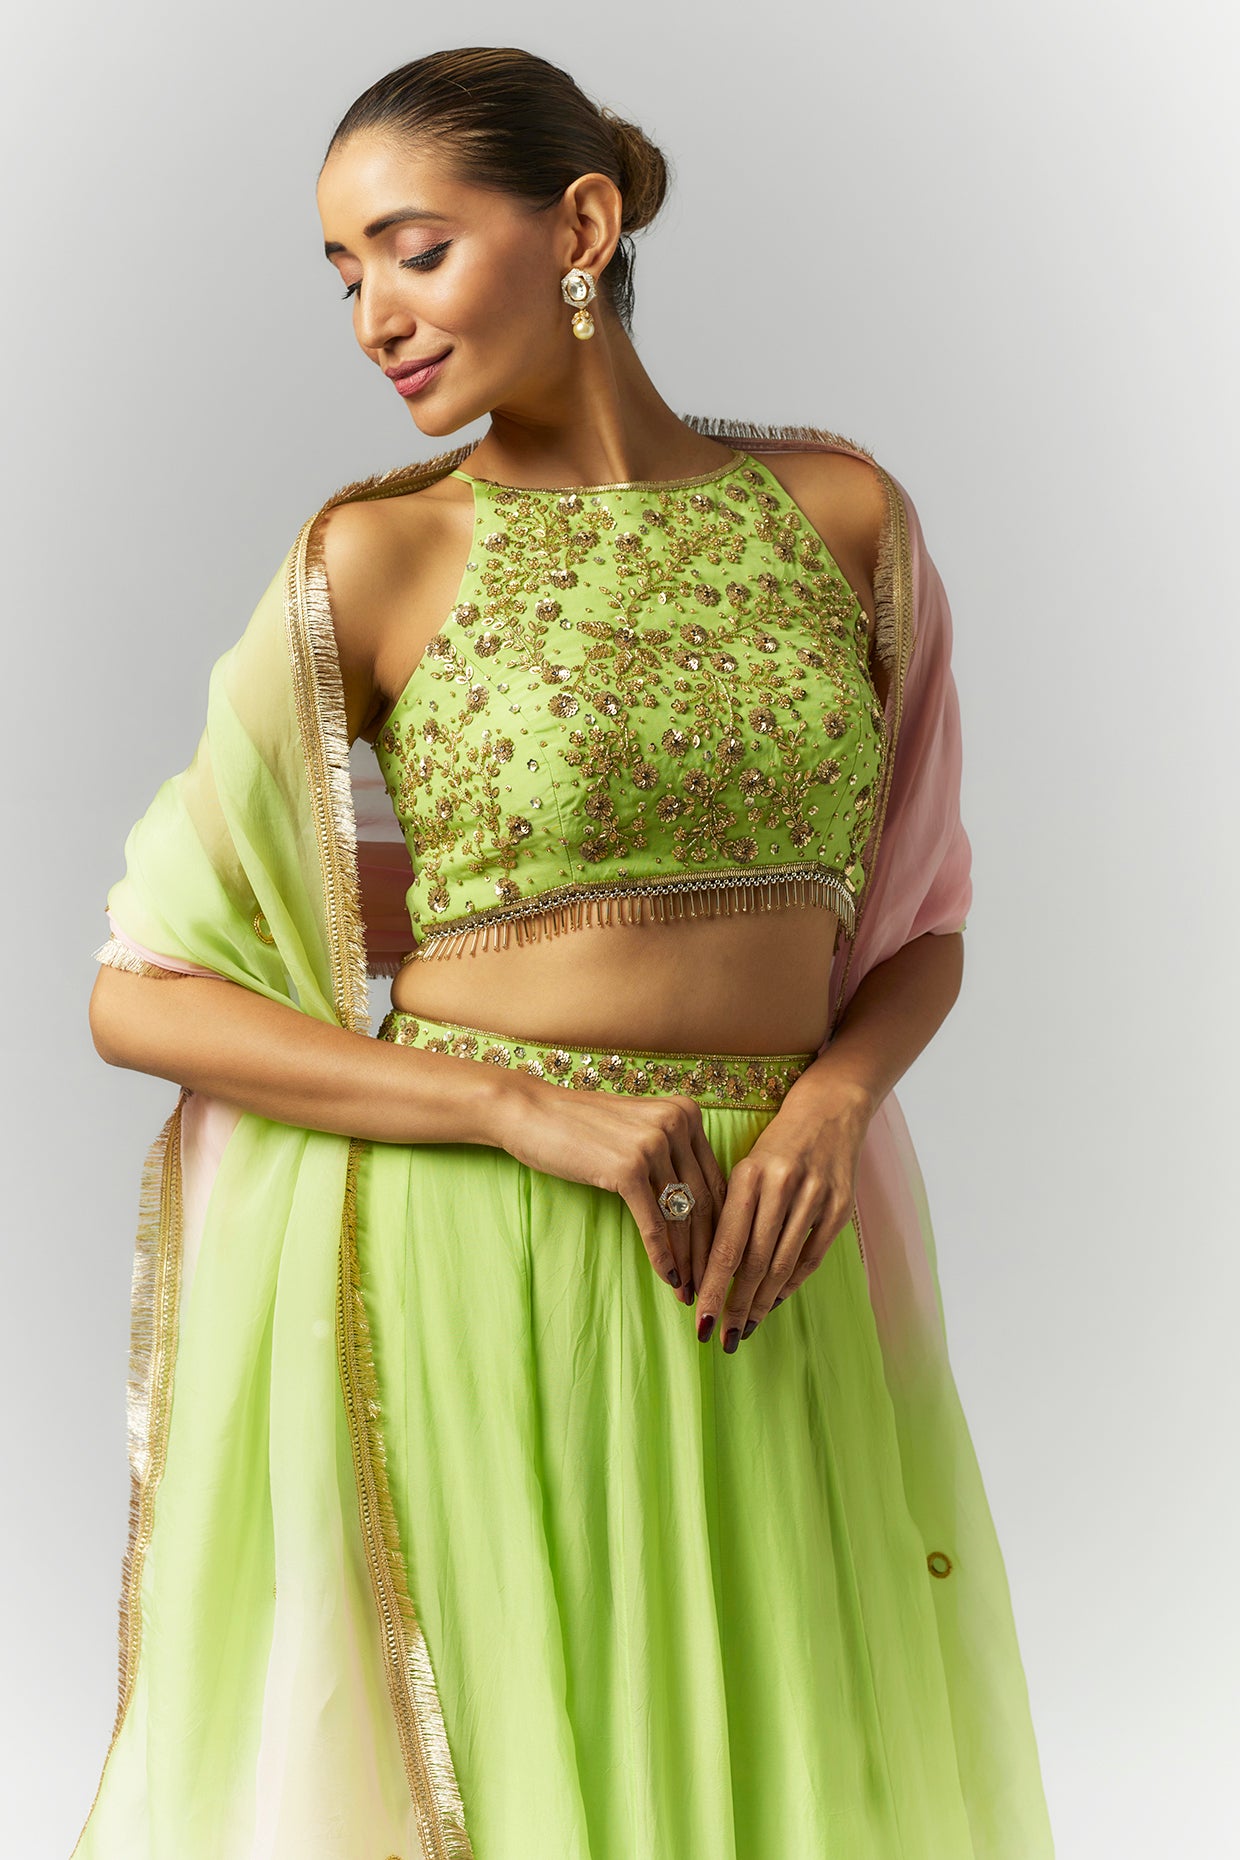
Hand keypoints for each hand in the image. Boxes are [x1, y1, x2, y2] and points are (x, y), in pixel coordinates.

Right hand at [491, 1073, 728, 1305]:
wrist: (531, 1112)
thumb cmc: (581, 1127)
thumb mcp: (638, 1130)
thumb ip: (672, 1155)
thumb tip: (700, 1208)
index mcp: (687, 1112)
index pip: (715, 1180)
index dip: (722, 1226)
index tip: (722, 1259)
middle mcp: (677, 1123)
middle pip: (705, 1201)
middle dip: (709, 1250)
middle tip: (711, 1285)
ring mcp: (653, 1143)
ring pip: (683, 1216)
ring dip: (689, 1260)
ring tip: (689, 1291)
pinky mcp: (628, 1167)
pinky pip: (654, 1223)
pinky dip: (663, 1255)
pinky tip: (668, 1278)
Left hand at [695, 1071, 874, 1350]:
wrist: (829, 1110)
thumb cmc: (776, 1143)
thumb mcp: (746, 1167)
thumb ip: (732, 1213)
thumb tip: (717, 1271)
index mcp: (749, 1174)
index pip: (727, 1244)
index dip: (713, 1287)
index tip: (700, 1319)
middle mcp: (782, 1185)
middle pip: (755, 1262)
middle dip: (736, 1304)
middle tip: (722, 1337)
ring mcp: (815, 1196)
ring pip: (783, 1264)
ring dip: (762, 1301)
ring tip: (746, 1326)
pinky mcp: (841, 1206)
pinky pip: (812, 1256)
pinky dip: (792, 1283)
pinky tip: (775, 1301)